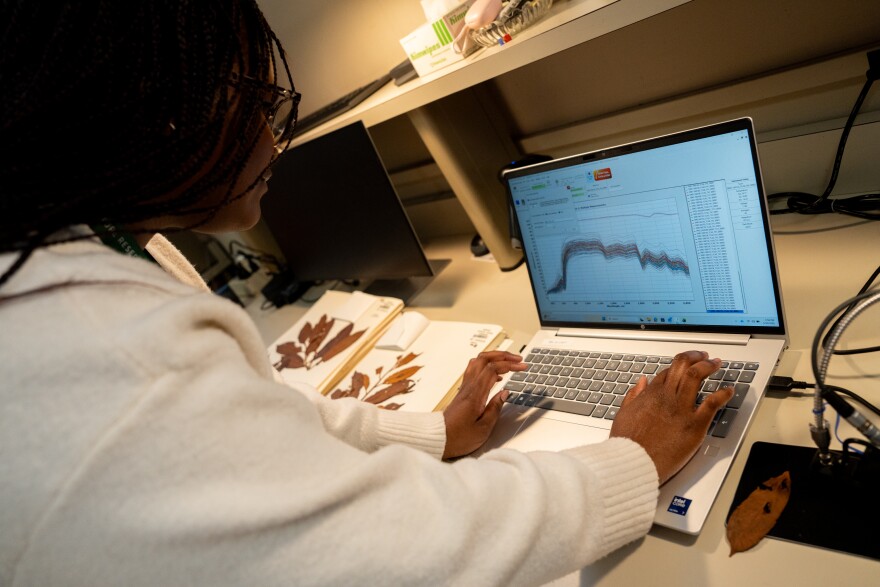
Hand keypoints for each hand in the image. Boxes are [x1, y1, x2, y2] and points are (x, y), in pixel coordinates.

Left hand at [442, 350, 526, 458]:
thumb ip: (495, 408)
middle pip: (484, 359)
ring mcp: (464, 388)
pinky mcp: (463, 392)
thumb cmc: (458, 437)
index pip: (493, 369)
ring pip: (478, 362)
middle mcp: (468, 387)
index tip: (522, 367)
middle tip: (517, 359)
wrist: (437, 439)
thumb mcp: (483, 428)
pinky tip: (496, 376)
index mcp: (475, 394)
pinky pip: (474, 371)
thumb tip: (505, 393)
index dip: (509, 364)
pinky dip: (487, 367)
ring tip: (508, 362)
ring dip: (494, 358)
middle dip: (503, 355)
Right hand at [610, 350, 732, 484]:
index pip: (668, 372)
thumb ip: (634, 396)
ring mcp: (681, 409)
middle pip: (682, 366)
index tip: (686, 364)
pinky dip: (723, 393)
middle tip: (704, 357)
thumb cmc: (627, 443)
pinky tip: (729, 390)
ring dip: (709, 366)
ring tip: (716, 364)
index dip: (679, 365)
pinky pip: (713, 403)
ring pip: (697, 376)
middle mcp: (667, 397)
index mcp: (650, 394)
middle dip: (695, 357)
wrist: (634, 462)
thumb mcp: (623, 414)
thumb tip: (641, 383)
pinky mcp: (694, 425)